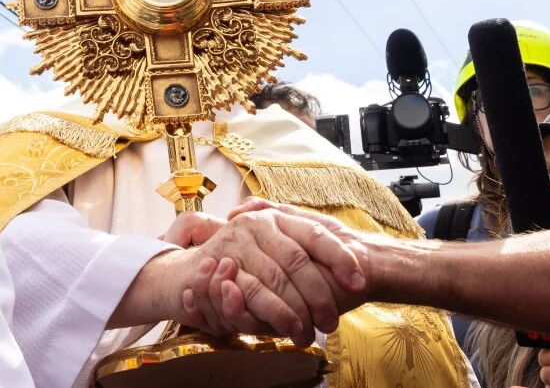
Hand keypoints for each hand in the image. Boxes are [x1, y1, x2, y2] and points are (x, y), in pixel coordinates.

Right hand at [169, 202, 364, 346]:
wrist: (190, 272)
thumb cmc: (241, 262)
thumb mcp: (272, 246)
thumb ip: (299, 244)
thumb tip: (353, 252)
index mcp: (277, 216)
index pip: (315, 234)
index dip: (340, 258)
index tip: (358, 282)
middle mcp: (257, 224)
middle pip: (298, 261)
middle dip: (319, 295)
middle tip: (331, 322)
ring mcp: (236, 242)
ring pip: (276, 280)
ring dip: (297, 311)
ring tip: (311, 332)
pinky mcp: (219, 264)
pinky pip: (253, 292)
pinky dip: (273, 313)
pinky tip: (287, 327)